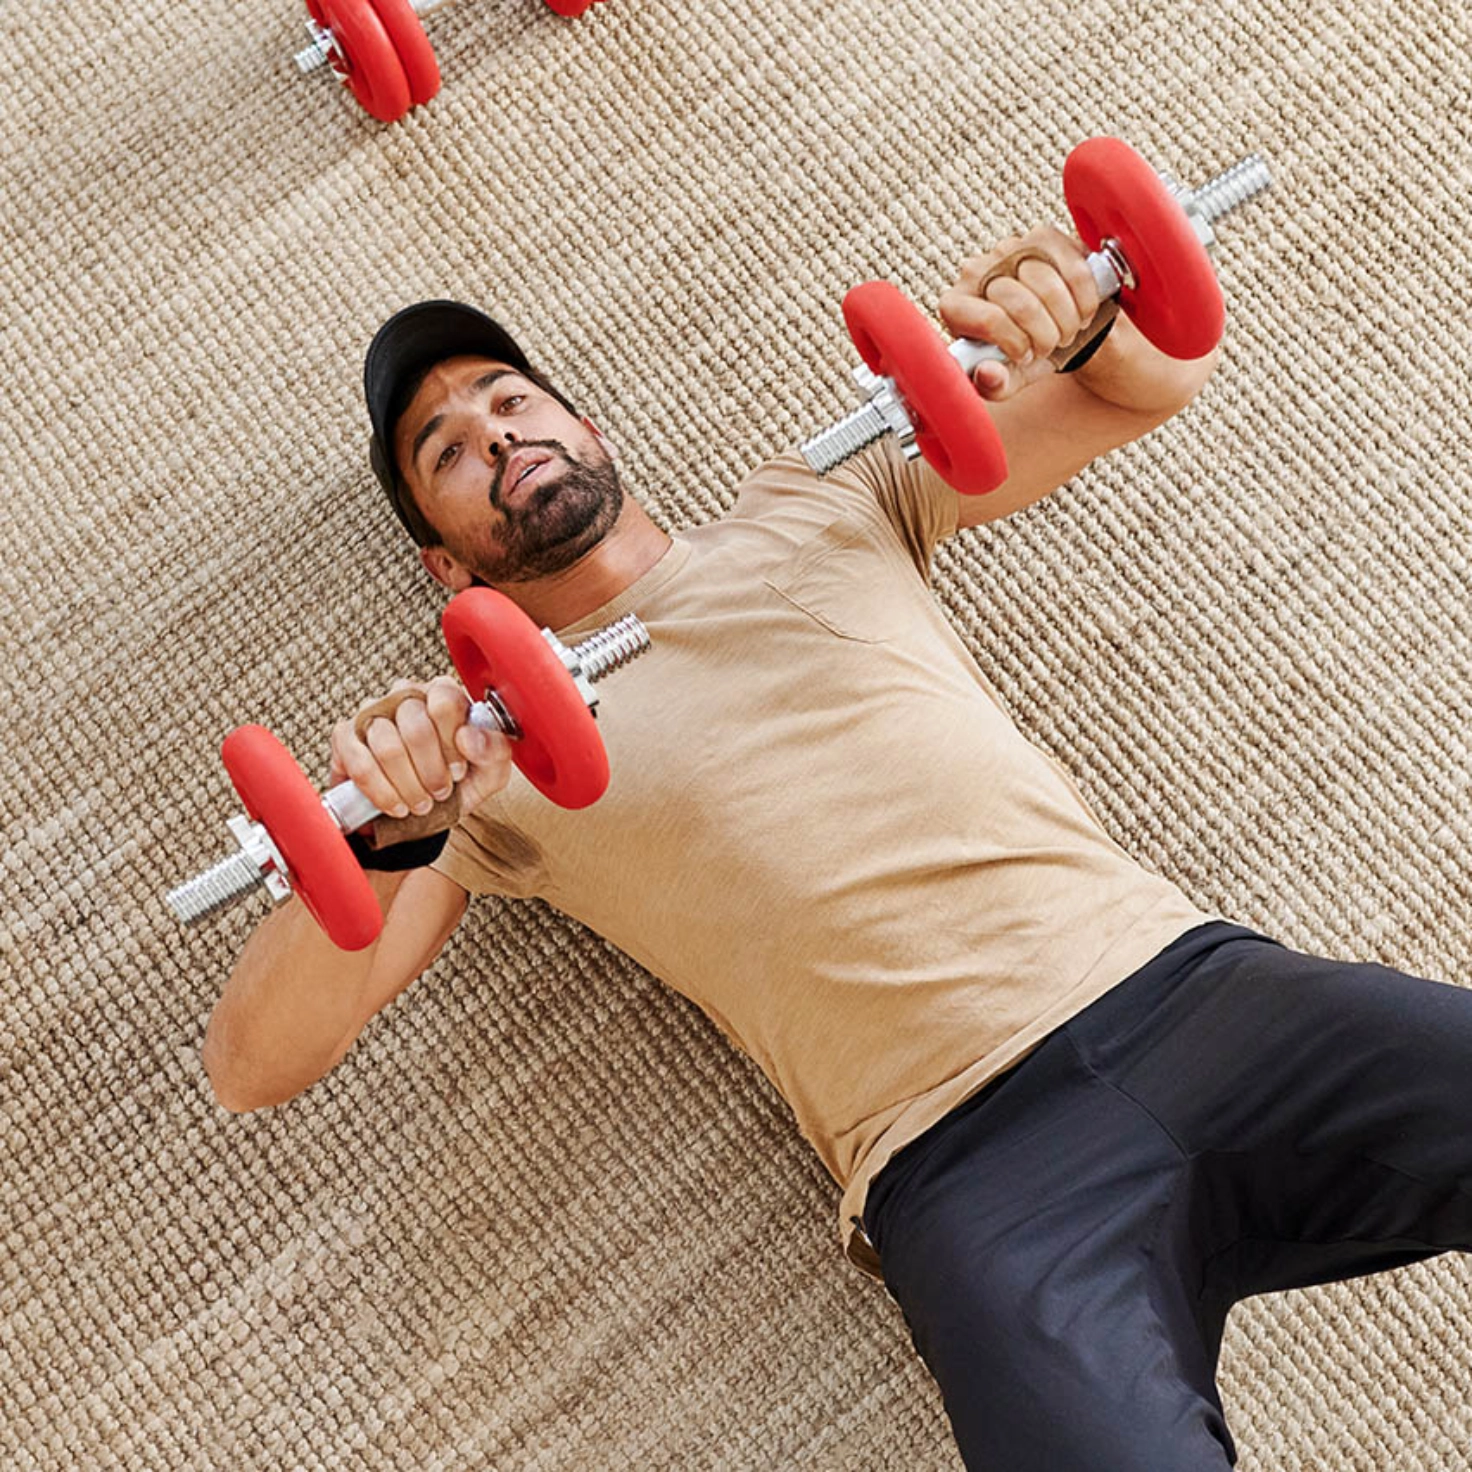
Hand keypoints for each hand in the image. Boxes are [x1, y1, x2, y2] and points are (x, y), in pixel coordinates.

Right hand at [328, 676, 512, 823]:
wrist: (419, 809)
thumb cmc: (457, 782)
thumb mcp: (489, 772)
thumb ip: (493, 750)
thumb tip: (468, 737)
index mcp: (443, 693)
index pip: (445, 701)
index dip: (452, 744)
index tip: (458, 772)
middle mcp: (406, 694)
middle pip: (415, 726)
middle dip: (430, 771)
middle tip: (438, 793)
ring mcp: (372, 712)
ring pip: (387, 746)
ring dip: (408, 786)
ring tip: (420, 804)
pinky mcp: (345, 735)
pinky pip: (360, 763)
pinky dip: (381, 792)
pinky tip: (396, 806)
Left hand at [938, 226, 1104, 401]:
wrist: (1052, 325)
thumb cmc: (1023, 353)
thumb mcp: (1008, 377)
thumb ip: (993, 385)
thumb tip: (987, 374)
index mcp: (954, 305)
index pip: (990, 320)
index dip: (1017, 343)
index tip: (1027, 356)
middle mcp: (975, 270)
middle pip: (1020, 302)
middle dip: (1045, 334)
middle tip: (1052, 346)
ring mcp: (1008, 248)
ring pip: (1048, 283)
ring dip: (1067, 318)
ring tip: (1066, 332)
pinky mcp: (1043, 236)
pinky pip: (1072, 267)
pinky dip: (1084, 298)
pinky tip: (1082, 313)